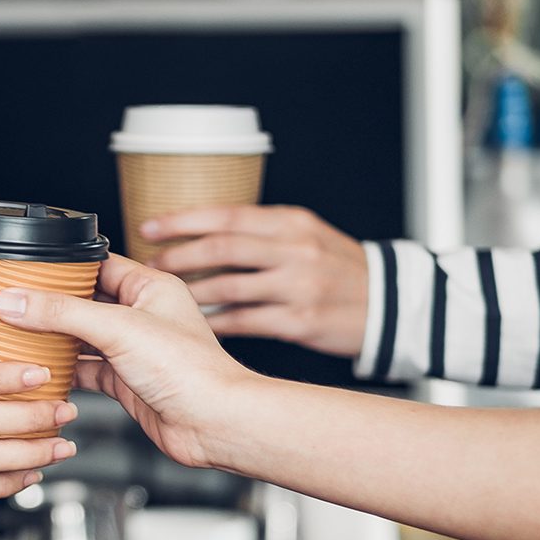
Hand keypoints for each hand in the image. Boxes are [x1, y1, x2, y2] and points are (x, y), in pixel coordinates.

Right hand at [0, 255, 255, 468]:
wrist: (213, 424)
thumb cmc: (190, 371)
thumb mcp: (118, 329)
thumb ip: (63, 313)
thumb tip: (17, 300)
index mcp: (150, 287)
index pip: (97, 264)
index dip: (62, 266)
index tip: (26, 269)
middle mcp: (142, 315)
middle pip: (85, 301)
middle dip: (51, 304)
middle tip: (13, 302)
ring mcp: (133, 350)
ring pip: (82, 337)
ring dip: (54, 338)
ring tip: (17, 333)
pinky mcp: (126, 383)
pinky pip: (86, 370)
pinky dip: (64, 371)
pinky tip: (40, 370)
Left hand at [142, 205, 368, 356]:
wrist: (390, 303)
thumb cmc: (339, 268)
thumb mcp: (307, 234)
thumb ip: (261, 231)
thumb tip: (201, 233)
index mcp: (291, 222)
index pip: (227, 215)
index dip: (183, 220)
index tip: (149, 227)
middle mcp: (295, 251)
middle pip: (223, 248)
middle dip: (179, 256)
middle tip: (149, 266)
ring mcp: (298, 287)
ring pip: (229, 287)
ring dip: (191, 292)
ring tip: (165, 297)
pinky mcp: (300, 321)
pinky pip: (244, 322)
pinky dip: (215, 323)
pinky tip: (195, 324)